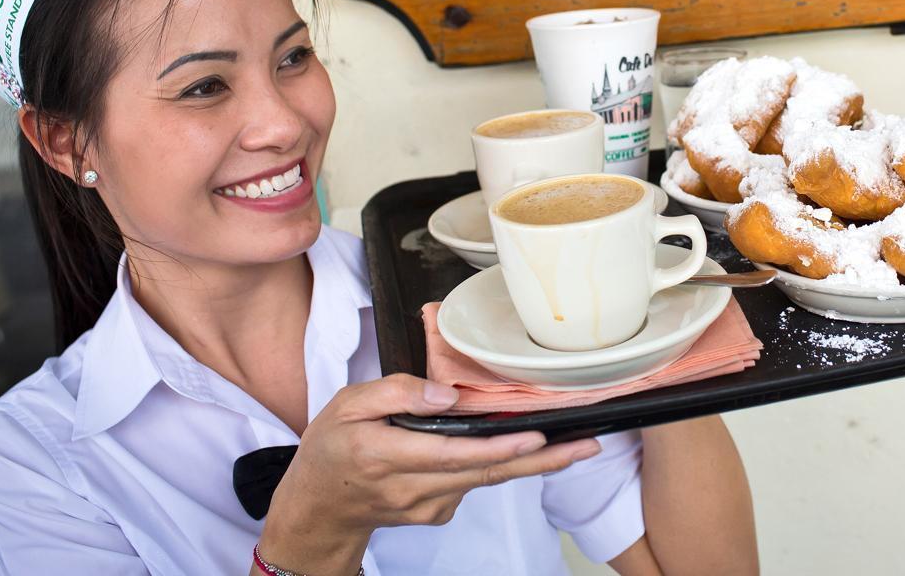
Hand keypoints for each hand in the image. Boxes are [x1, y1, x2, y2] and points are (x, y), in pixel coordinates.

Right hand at [256, 374, 599, 572]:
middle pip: (486, 473)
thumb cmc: (331, 449)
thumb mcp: (346, 405)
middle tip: (586, 445)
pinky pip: (474, 483)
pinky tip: (522, 448)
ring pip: (487, 480)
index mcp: (386, 458)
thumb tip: (445, 394)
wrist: (318, 507)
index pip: (453, 454)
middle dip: (541, 460)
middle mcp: (413, 489)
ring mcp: (428, 506)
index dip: (498, 449)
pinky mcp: (438, 511)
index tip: (536, 437)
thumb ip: (395, 392)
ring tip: (576, 445)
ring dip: (533, 465)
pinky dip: (501, 466)